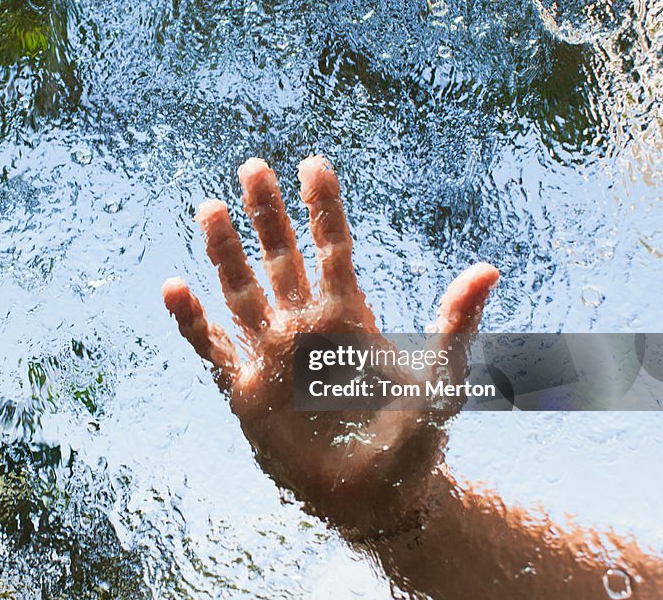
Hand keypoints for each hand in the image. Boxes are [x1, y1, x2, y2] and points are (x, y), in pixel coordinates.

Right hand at [163, 156, 498, 537]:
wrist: (374, 500)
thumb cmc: (413, 443)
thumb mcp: (442, 382)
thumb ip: (456, 326)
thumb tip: (488, 269)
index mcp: (350, 317)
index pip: (333, 247)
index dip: (323, 207)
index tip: (312, 163)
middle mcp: (306, 327)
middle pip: (281, 258)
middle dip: (267, 214)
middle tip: (252, 166)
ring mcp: (273, 356)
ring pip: (242, 291)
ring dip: (226, 252)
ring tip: (210, 208)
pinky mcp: (246, 391)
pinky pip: (213, 348)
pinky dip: (192, 321)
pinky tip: (174, 289)